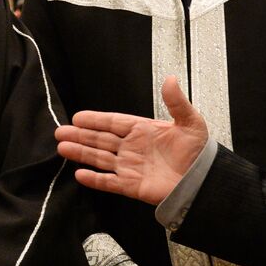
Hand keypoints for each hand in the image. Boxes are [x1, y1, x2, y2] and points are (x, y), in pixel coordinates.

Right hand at [55, 76, 207, 204]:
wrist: (204, 181)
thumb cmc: (198, 151)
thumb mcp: (190, 123)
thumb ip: (176, 102)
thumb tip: (170, 79)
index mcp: (142, 130)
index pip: (113, 123)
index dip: (95, 120)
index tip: (77, 117)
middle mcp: (132, 148)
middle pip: (101, 140)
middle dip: (80, 136)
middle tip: (60, 132)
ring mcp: (130, 167)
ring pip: (100, 158)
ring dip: (81, 153)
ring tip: (62, 148)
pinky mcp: (132, 186)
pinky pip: (109, 182)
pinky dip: (94, 179)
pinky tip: (79, 174)